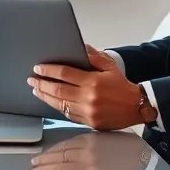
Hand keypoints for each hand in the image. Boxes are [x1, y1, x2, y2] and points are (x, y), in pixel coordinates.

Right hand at [26, 132, 154, 169]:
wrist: (132, 151)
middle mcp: (86, 166)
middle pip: (58, 169)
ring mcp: (86, 150)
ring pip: (59, 154)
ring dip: (44, 158)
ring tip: (34, 161)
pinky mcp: (86, 138)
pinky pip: (66, 143)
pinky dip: (55, 147)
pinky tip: (47, 151)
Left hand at [28, 44, 144, 130]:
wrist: (137, 106)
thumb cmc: (122, 86)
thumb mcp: (110, 66)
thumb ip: (93, 56)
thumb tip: (80, 47)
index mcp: (93, 82)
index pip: (64, 73)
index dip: (49, 70)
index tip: (38, 68)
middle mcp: (88, 97)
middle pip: (58, 90)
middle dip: (42, 84)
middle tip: (32, 80)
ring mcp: (88, 112)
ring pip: (60, 104)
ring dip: (45, 96)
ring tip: (36, 90)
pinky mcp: (89, 122)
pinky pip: (68, 115)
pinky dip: (57, 107)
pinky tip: (51, 101)